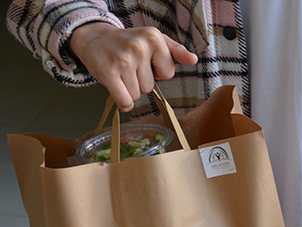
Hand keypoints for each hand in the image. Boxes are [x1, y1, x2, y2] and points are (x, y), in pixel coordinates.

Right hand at [69, 23, 197, 111]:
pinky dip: (122, 102)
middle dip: (140, 80)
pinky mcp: (108, 72)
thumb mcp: (155, 41)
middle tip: (129, 65)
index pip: (168, 74)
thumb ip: (176, 52)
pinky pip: (125, 101)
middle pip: (150, 86)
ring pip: (137, 94)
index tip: (145, 61)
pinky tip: (117, 88)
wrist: (95, 38)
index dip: (156, 72)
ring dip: (129, 88)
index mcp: (154, 38)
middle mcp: (140, 47)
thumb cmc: (129, 43)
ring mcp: (123, 60)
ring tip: (120, 71)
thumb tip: (194, 60)